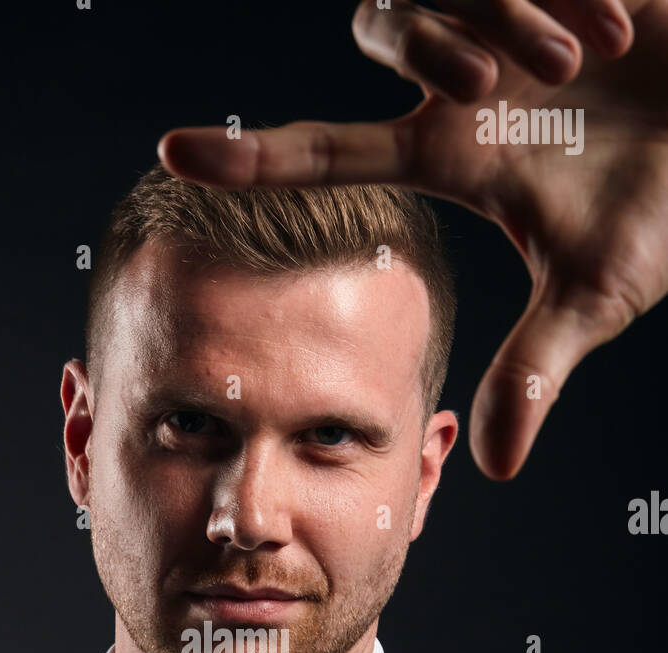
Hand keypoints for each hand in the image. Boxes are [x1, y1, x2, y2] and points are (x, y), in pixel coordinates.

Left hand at [157, 0, 667, 478]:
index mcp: (456, 152)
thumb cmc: (666, 201)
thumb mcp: (596, 293)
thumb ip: (534, 371)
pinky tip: (621, 21)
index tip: (171, 153)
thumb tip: (492, 469)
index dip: (253, 156)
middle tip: (512, 87)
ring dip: (505, 21)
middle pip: (377, 27)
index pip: (328, 152)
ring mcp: (508, 18)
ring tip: (585, 57)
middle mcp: (465, 81)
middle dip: (433, 48)